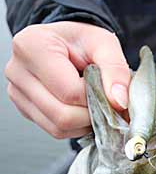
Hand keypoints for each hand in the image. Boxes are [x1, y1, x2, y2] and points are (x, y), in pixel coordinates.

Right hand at [5, 22, 129, 138]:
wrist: (65, 44)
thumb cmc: (81, 42)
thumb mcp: (103, 43)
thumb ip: (115, 69)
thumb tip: (119, 102)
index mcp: (32, 46)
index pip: (69, 91)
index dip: (96, 98)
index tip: (111, 94)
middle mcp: (18, 71)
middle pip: (61, 115)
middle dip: (91, 115)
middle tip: (106, 105)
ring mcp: (17, 93)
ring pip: (57, 128)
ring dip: (84, 123)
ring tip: (94, 105)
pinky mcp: (24, 109)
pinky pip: (54, 131)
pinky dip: (74, 127)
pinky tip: (82, 110)